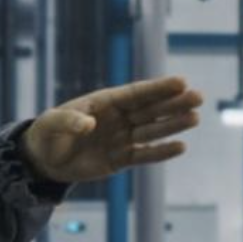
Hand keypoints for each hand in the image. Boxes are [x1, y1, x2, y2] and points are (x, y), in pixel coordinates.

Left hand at [20, 76, 202, 184]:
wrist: (43, 160)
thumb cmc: (47, 133)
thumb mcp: (51, 123)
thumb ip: (68, 120)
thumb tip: (88, 124)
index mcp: (105, 102)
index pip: (135, 93)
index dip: (157, 88)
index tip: (181, 81)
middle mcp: (118, 118)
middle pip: (150, 109)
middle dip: (173, 103)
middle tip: (198, 97)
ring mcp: (121, 138)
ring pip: (151, 130)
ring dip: (173, 125)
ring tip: (194, 118)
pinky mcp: (120, 159)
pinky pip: (143, 154)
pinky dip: (160, 152)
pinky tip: (180, 147)